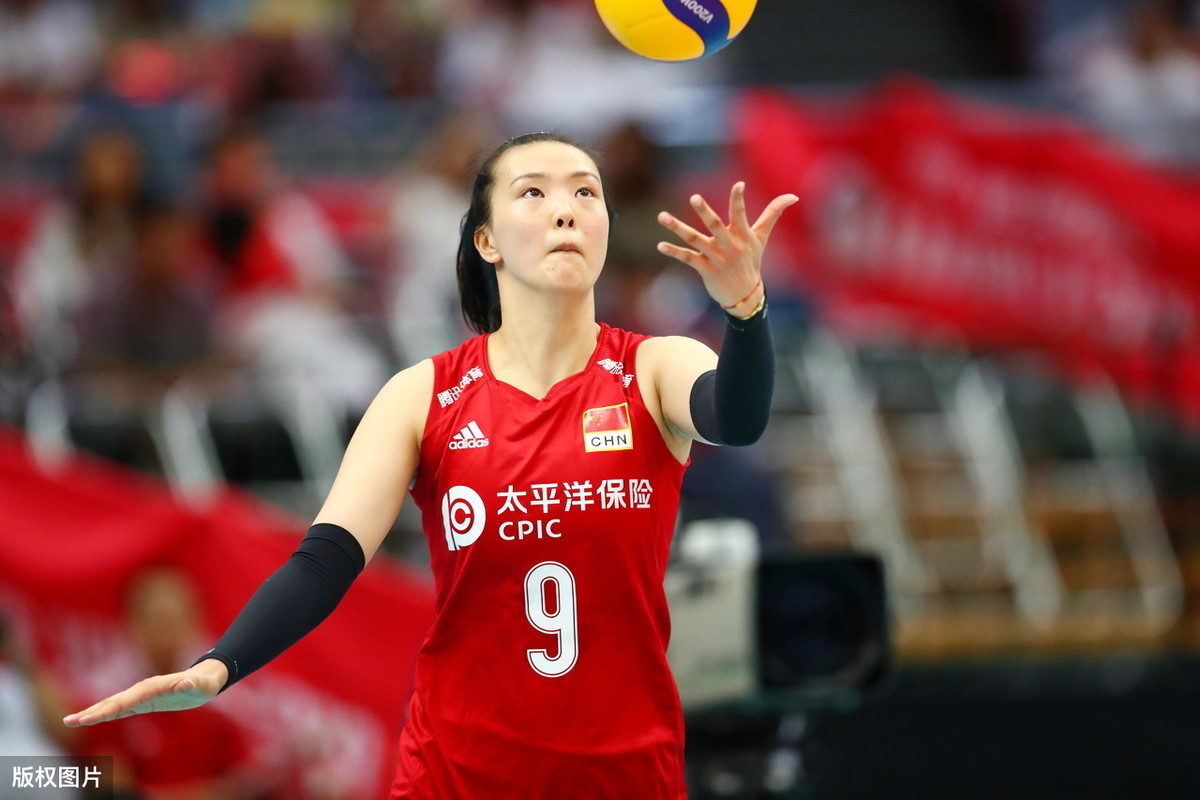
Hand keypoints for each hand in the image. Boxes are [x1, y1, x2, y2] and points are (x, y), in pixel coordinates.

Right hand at [62, 659, 227, 726]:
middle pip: (113, 702)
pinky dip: (105, 713)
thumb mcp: (202, 686)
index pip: (126, 701)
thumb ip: (193, 685)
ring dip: (93, 712)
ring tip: (71, 720)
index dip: (108, 709)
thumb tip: (186, 683)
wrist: (204, 679)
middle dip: (92, 712)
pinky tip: (92, 718)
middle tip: (69, 721)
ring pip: (113, 704)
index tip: (89, 717)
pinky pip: (121, 708)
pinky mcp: (143, 701)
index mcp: (152, 687)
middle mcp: (143, 689)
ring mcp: (141, 694)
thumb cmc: (204, 684)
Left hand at [657, 182, 797, 315]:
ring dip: (678, 228)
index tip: (738, 185)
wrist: (745, 295)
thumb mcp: (762, 237)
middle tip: (694, 197)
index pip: (741, 214)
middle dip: (704, 212)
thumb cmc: (752, 261)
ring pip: (694, 239)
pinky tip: (660, 244)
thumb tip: (793, 196)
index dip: (739, 199)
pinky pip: (687, 258)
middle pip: (715, 225)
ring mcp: (715, 257)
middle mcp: (728, 245)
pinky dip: (673, 251)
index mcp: (742, 236)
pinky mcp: (705, 268)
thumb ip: (773, 214)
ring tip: (662, 216)